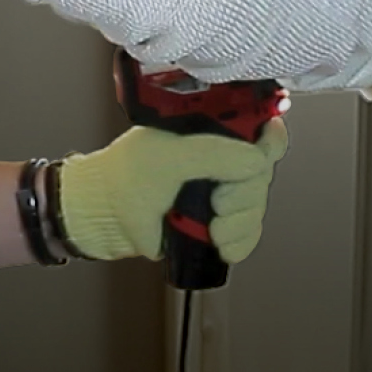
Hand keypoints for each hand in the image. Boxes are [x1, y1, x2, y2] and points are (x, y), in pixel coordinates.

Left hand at [55, 119, 289, 263]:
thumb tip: (257, 160)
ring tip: (212, 229)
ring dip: (240, 223)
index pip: (260, 128)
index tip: (257, 162)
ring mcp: (220, 190)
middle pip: (263, 174)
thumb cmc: (125, 176)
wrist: (104, 217)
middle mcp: (220, 156)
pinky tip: (221, 244)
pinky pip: (248, 233)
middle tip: (217, 202)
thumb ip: (215, 154)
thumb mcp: (170, 157)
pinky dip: (239, 242)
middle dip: (244, 195)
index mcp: (210, 128)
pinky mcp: (217, 221)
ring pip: (257, 206)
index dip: (267, 145)